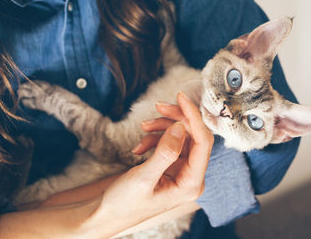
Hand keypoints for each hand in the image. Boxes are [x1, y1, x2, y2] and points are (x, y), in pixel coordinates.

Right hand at [87, 92, 213, 236]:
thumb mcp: (143, 178)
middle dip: (176, 119)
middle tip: (158, 106)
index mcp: (191, 184)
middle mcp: (190, 176)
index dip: (193, 116)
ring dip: (162, 128)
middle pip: (193, 135)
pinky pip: (169, 142)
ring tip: (144, 128)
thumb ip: (165, 152)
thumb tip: (181, 127)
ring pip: (181, 136)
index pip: (203, 142)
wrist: (107, 213)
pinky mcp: (170, 165)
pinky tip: (139, 147)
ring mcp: (181, 170)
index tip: (180, 96)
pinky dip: (155, 138)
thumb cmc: (124, 204)